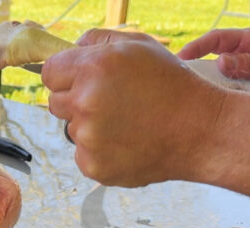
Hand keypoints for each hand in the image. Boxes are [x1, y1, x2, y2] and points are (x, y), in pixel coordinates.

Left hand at [42, 29, 224, 186]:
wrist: (200, 131)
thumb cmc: (172, 85)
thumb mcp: (139, 46)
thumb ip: (97, 40)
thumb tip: (71, 48)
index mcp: (92, 68)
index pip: (50, 72)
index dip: (65, 75)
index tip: (80, 80)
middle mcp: (85, 103)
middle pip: (55, 103)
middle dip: (76, 101)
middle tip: (111, 102)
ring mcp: (88, 138)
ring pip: (72, 130)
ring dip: (91, 127)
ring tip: (127, 124)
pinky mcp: (94, 166)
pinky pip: (83, 154)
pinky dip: (100, 151)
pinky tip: (127, 143)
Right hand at [177, 28, 249, 94]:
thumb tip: (220, 62)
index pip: (217, 39)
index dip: (196, 47)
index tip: (181, 59)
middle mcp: (241, 52)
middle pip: (209, 55)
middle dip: (191, 65)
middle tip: (174, 79)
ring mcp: (239, 68)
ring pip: (213, 74)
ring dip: (201, 84)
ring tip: (185, 96)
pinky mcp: (240, 84)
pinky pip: (222, 88)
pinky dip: (212, 96)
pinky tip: (204, 106)